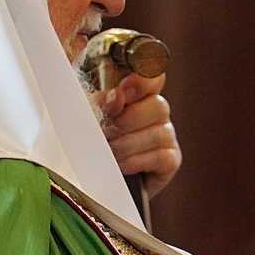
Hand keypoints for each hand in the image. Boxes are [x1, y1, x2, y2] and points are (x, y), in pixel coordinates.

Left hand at [96, 73, 179, 192]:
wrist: (87, 179)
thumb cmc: (85, 139)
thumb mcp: (84, 115)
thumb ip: (100, 101)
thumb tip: (118, 97)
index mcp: (136, 92)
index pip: (154, 75)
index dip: (143, 80)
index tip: (123, 91)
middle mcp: (155, 110)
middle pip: (159, 105)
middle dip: (127, 121)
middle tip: (106, 132)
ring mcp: (165, 135)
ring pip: (160, 132)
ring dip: (128, 144)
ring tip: (108, 152)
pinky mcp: (170, 160)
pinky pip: (162, 157)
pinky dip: (137, 161)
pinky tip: (121, 165)